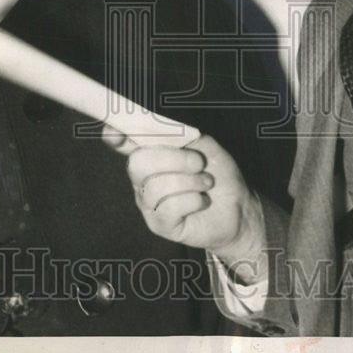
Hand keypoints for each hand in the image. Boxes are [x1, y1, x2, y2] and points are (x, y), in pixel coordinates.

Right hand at [105, 127, 267, 283]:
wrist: (237, 207)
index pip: (123, 142)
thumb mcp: (204, 146)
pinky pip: (169, 207)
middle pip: (137, 163)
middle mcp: (143, 178)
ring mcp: (149, 203)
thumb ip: (181, 134)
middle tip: (199, 163)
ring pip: (156, 187)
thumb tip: (162, 127)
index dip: (115, 135)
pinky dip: (193, 200)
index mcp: (151, 154)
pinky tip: (202, 201)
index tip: (115, 131)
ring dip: (190, 181)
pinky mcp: (160, 224)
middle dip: (174, 159)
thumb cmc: (218, 173)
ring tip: (207, 183)